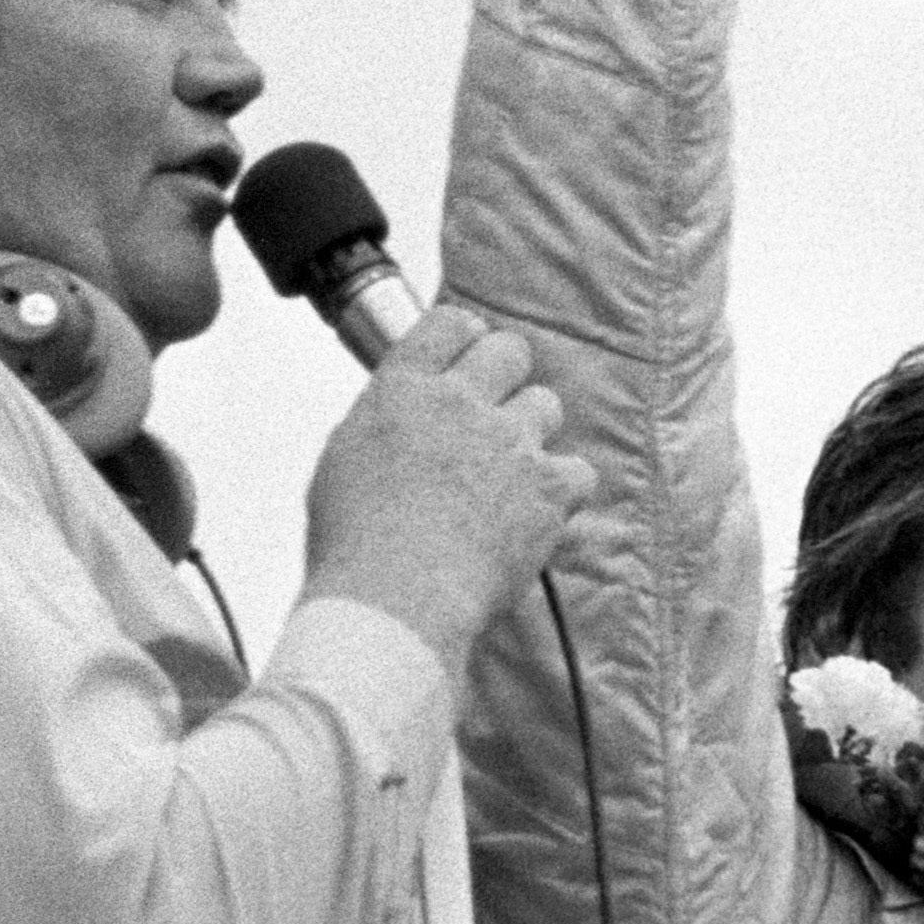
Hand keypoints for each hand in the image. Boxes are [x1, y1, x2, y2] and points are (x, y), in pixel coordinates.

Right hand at [299, 308, 596, 682]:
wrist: (396, 600)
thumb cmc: (357, 546)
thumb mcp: (344, 460)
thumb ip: (385, 422)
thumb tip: (405, 414)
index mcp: (403, 390)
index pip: (448, 324)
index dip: (465, 337)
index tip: (468, 354)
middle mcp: (461, 402)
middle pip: (508, 350)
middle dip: (505, 375)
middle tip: (492, 415)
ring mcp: (510, 441)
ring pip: (545, 405)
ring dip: (530, 434)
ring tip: (505, 477)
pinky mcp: (549, 486)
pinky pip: (578, 470)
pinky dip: (563, 491)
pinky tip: (535, 515)